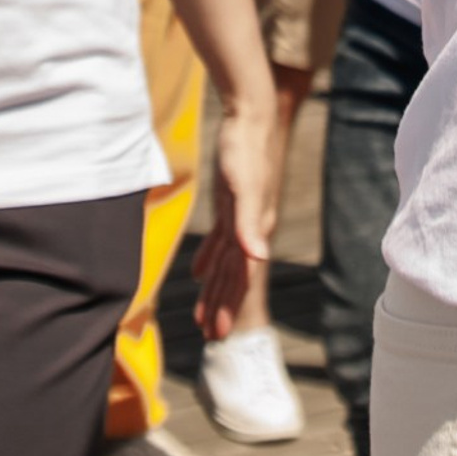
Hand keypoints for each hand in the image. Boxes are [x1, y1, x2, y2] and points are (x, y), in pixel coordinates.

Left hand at [191, 91, 279, 341]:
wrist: (248, 118)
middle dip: (221, 306)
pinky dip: (208, 259)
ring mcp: (240, 216)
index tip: (217, 335)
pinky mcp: (230, 204)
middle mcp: (250, 229)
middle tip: (209, 337)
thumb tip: (258, 259)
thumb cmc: (245, 151)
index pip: (241, 278)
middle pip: (233, 275)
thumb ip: (249, 224)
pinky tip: (198, 273)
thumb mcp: (244, 188)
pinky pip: (220, 241)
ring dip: (214, 288)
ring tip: (201, 315)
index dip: (229, 306)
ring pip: (225, 262)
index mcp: (253, 230)